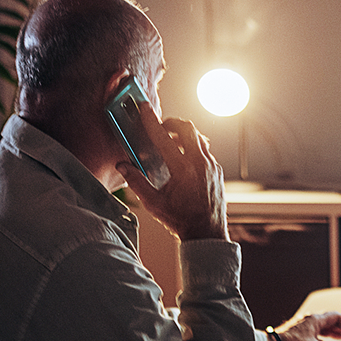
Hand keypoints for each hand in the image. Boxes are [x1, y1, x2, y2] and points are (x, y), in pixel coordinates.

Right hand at [121, 103, 227, 241]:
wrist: (207, 233)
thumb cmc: (181, 220)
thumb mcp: (154, 203)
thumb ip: (137, 182)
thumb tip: (123, 165)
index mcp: (183, 169)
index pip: (164, 138)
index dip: (151, 120)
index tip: (144, 107)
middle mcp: (200, 163)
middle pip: (188, 128)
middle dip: (172, 122)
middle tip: (160, 127)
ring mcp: (211, 166)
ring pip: (198, 138)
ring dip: (183, 135)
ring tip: (170, 144)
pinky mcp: (217, 170)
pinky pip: (205, 151)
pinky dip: (192, 148)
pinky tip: (182, 160)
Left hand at [276, 312, 340, 340]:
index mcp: (315, 320)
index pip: (336, 317)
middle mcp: (308, 320)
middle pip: (329, 320)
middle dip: (340, 328)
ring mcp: (301, 326)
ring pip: (321, 326)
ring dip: (331, 332)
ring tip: (337, 338)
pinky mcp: (296, 333)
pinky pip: (313, 331)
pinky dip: (322, 336)